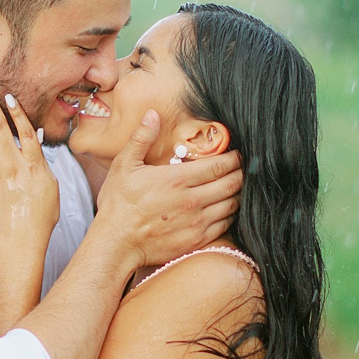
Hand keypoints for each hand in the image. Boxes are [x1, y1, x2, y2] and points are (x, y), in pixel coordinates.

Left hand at [0, 80, 57, 245]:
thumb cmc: (42, 213)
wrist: (20, 235)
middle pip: (0, 128)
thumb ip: (42, 159)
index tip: (9, 95)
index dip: (17, 111)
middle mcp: (13, 165)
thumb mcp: (51, 184)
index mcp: (33, 166)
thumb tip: (36, 136)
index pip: (25, 131)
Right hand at [94, 110, 242, 267]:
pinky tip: (227, 208)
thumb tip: (152, 114)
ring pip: (232, 203)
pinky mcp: (197, 240)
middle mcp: (192, 200)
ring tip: (237, 185)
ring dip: (238, 193)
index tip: (237, 153)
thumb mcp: (124, 166)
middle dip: (241, 172)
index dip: (233, 157)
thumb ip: (141, 138)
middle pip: (231, 183)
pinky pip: (225, 224)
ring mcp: (196, 222)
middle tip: (242, 167)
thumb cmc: (118, 204)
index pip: (219, 164)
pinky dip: (231, 214)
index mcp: (177, 178)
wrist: (116, 243)